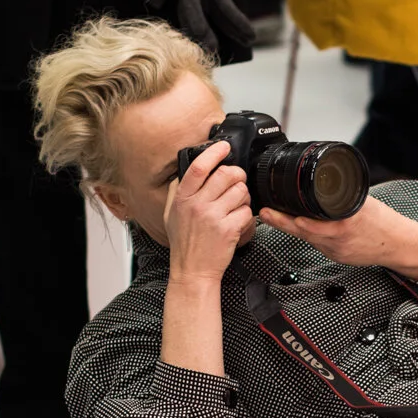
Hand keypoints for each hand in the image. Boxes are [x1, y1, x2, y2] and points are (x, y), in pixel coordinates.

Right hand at [165, 139, 253, 284]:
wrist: (192, 271)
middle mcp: (197, 205)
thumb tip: (187, 170)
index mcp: (183, 198)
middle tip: (237, 181)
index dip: (214, 152)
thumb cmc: (184, 243)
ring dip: (243, 196)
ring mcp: (213, 217)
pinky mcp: (228, 229)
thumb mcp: (171, 214)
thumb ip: (177, 191)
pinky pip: (246, 211)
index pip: (199, 166)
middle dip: (237, 175)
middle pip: (226, 174)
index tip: (224, 147)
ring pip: (240, 191)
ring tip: (236, 206)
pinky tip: (238, 221)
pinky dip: (246, 215)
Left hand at [258, 196, 417, 285]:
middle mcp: (337, 240)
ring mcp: (335, 251)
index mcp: (343, 224)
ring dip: (291, 228)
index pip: (309, 223)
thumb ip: (343, 194)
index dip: (289, 217)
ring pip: (306, 238)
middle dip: (281, 221)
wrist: (399, 246)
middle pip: (302, 232)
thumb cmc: (385, 223)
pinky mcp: (337, 256)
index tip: (274, 209)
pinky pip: (317, 244)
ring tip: (274, 217)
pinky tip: (300, 227)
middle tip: (265, 212)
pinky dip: (307, 234)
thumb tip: (326, 181)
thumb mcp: (363, 201)